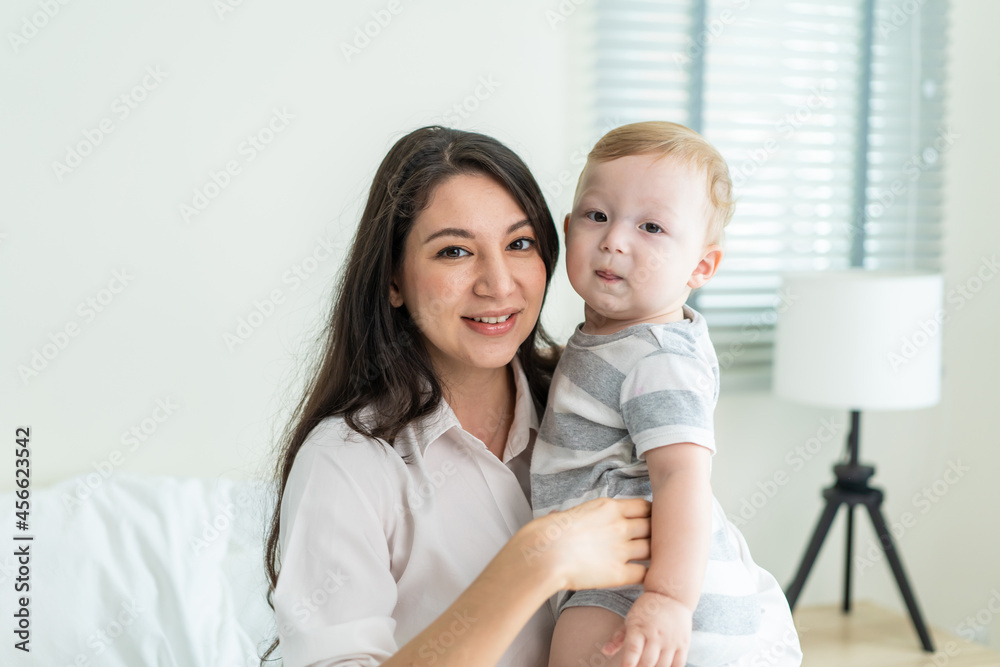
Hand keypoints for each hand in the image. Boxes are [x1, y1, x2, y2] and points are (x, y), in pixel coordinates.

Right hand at [515, 497, 650, 592]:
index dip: (650, 514)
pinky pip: (645, 573)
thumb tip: (558, 516)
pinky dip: (647, 575)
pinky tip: (644, 578)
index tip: (649, 520)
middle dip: (655, 534)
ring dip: (653, 554)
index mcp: (608, 507)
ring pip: (652, 549)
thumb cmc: (546, 533)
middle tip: (654, 541)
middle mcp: (620, 526)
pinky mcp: (619, 574)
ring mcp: (621, 549)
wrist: (543, 556)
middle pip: (652, 526)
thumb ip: (573, 516)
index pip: (644, 506)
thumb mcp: (564, 514)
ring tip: (653, 560)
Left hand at [602, 591, 691, 666]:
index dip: (628, 664)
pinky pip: (678, 664)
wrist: (671, 595)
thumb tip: (605, 651)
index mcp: (639, 627)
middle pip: (647, 662)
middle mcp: (655, 634)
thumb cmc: (646, 610)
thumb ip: (618, 638)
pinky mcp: (683, 643)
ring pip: (662, 665)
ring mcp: (671, 639)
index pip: (633, 650)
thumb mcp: (630, 619)